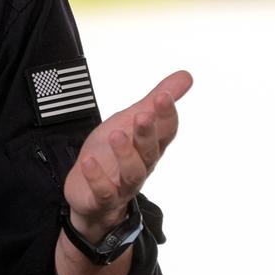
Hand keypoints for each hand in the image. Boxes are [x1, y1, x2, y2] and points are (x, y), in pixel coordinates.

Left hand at [63, 70, 191, 240]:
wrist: (88, 192)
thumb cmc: (112, 154)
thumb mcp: (129, 121)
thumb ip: (154, 102)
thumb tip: (186, 76)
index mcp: (150, 146)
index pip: (165, 132)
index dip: (166, 115)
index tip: (163, 96)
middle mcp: (141, 166)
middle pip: (150, 151)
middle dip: (148, 133)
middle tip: (143, 115)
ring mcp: (123, 184)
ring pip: (132, 172)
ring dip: (125, 154)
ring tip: (116, 135)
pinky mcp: (102, 199)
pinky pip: (103, 191)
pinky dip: (97, 178)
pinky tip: (89, 162)